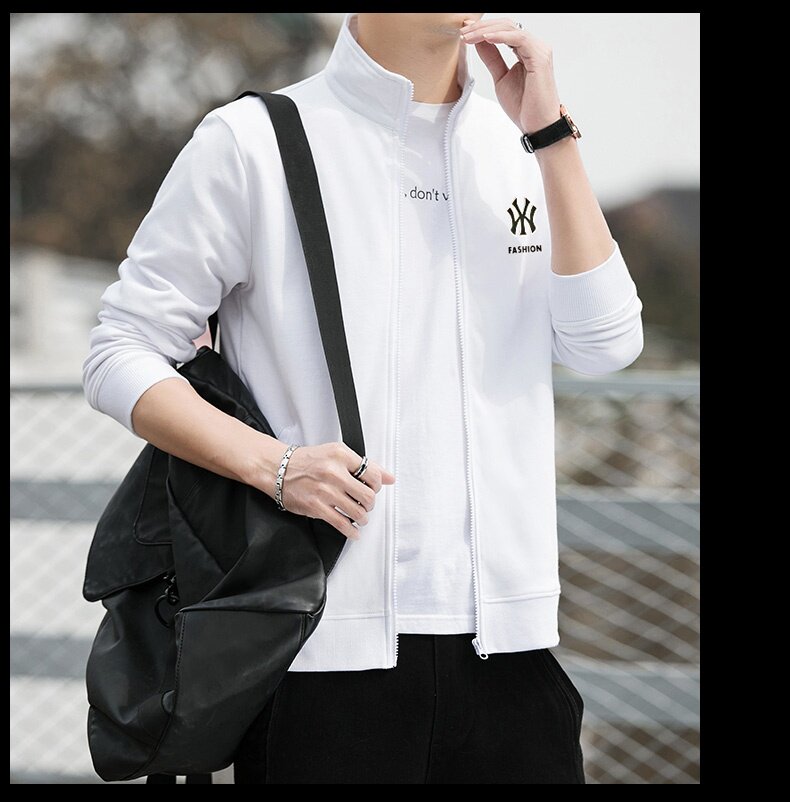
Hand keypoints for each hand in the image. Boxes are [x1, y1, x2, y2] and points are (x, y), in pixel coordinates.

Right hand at [277, 441, 394, 540]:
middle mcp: (334, 472)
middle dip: (370, 504)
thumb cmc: (308, 461)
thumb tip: (389, 478)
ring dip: (362, 518)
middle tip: (365, 504)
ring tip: (360, 517)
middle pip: (368, 496)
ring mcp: (325, 490)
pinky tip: (353, 531)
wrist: (278, 468)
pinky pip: (341, 523)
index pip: (373, 474)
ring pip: (357, 512)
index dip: (377, 486)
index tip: (373, 489)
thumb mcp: (337, 454)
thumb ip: (364, 465)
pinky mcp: (316, 506)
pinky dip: (352, 531)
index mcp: (341, 455)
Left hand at [461, 18, 560, 134]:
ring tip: (469, 36)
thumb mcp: (500, 78)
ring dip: (487, 30)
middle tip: (464, 31)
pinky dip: (501, 36)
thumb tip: (480, 42)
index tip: (465, 32)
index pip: (504, 31)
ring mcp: (539, 50)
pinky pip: (519, 38)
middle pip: (506, 25)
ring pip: (511, 28)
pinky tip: (486, 38)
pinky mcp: (540, 57)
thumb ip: (492, 59)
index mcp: (526, 51)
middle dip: (482, 27)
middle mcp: (534, 47)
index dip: (483, 29)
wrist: (537, 127)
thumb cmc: (524, 107)